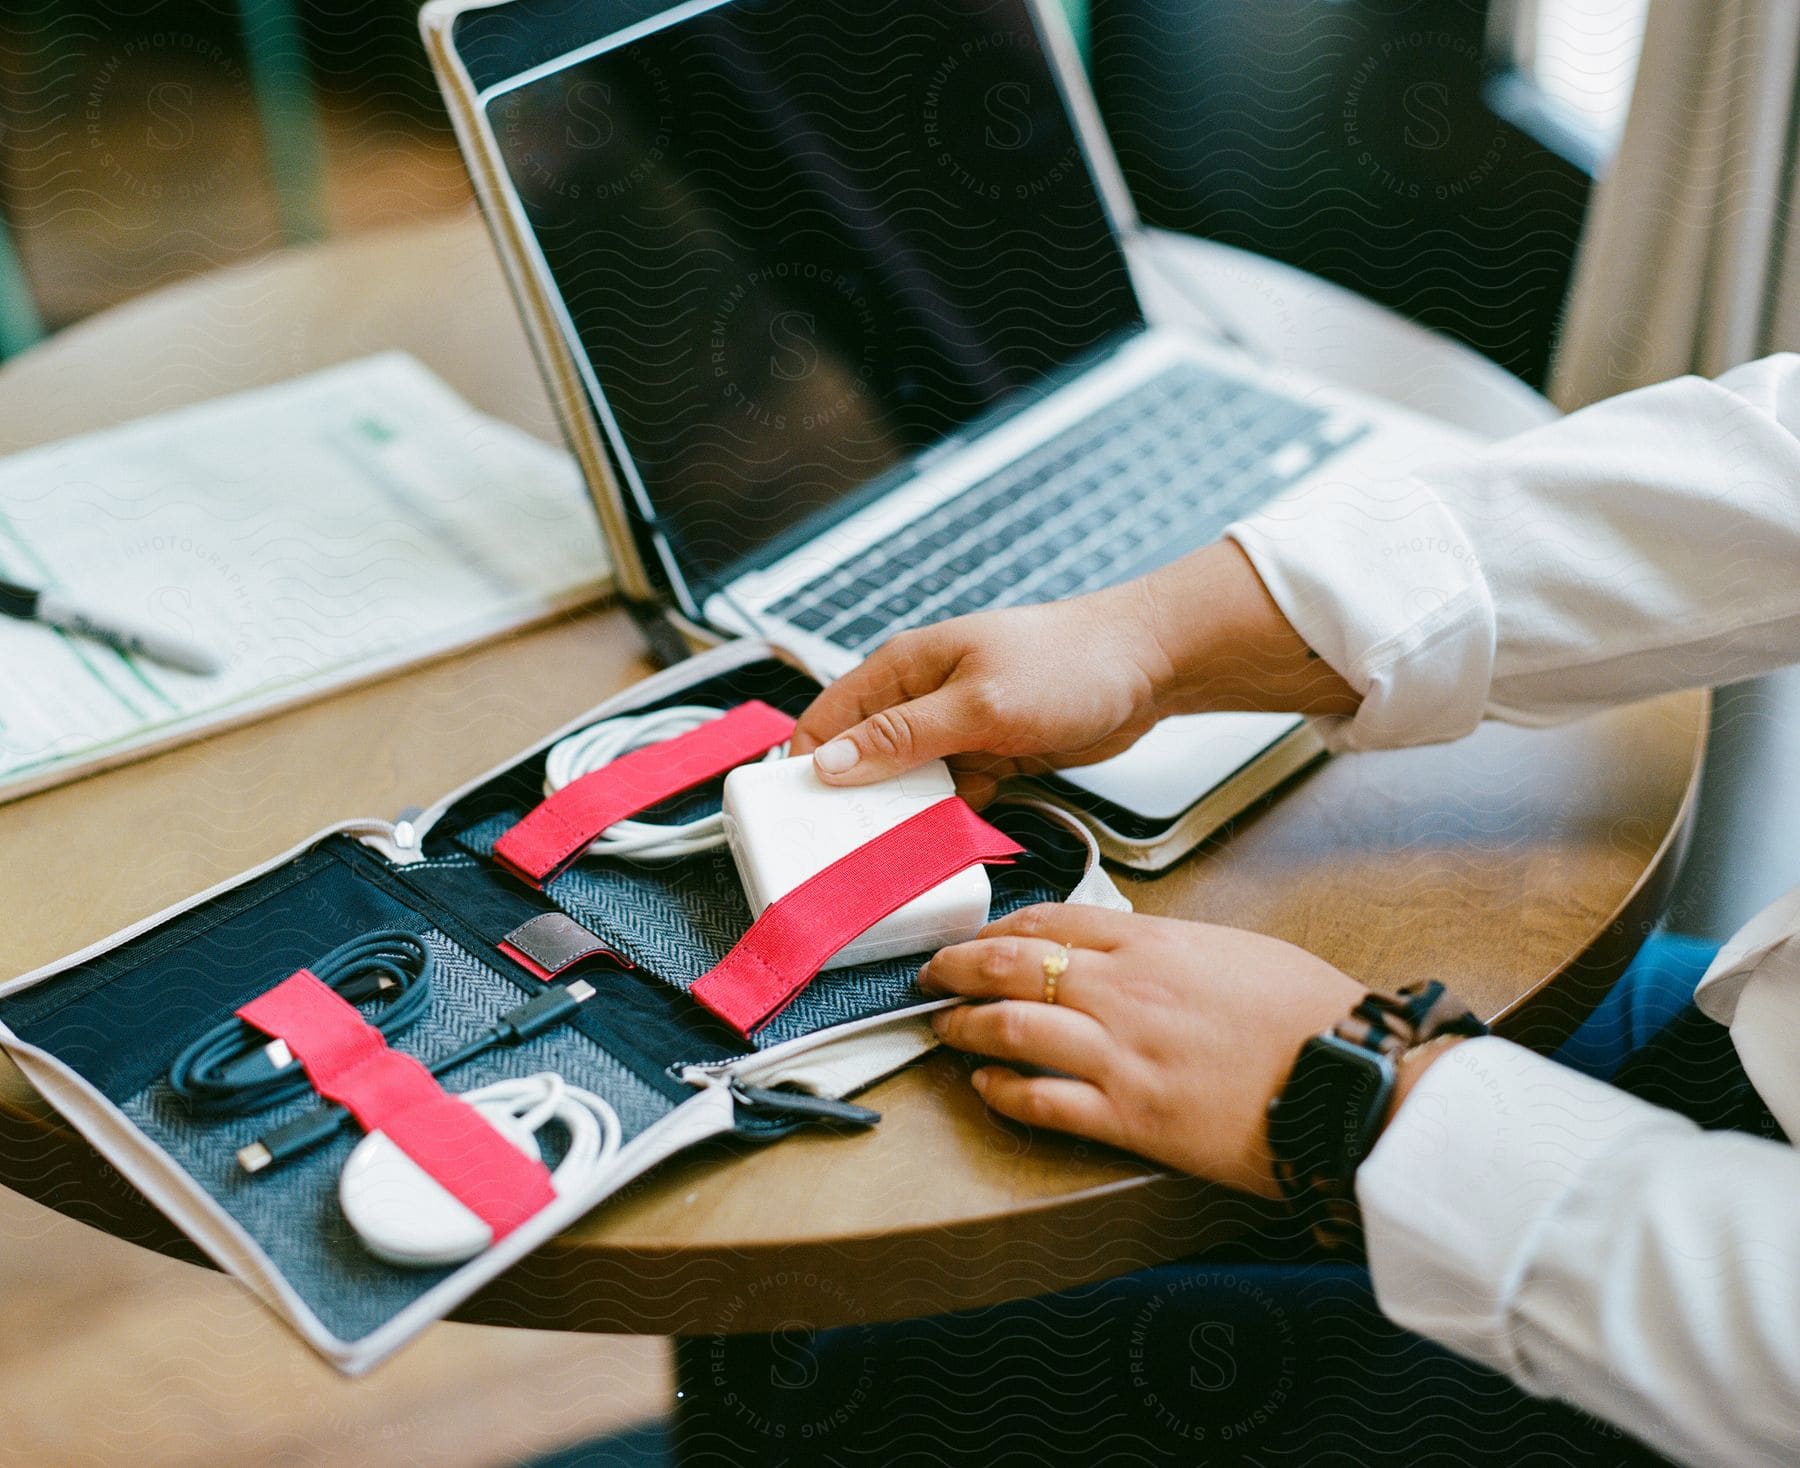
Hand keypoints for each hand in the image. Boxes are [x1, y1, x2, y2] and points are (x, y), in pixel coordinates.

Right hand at [792, 542, 1358, 803]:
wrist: (1147, 666)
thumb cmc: (1067, 662)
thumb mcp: (978, 704)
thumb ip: (904, 736)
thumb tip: (832, 763)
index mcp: (902, 669)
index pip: (826, 721)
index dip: (805, 770)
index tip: (796, 821)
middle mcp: (920, 698)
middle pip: (862, 760)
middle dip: (855, 805)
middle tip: (847, 853)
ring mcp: (955, 729)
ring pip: (907, 786)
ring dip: (905, 818)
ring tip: (899, 857)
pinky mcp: (988, 755)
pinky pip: (950, 797)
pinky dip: (947, 820)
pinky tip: (949, 846)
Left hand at [920, 904, 1369, 1196]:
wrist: (1356, 1082)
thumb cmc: (1314, 1018)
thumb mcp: (1238, 951)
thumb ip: (1171, 947)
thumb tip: (1130, 949)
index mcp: (1155, 943)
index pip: (1050, 918)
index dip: (997, 926)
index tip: (975, 935)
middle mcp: (1125, 992)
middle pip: (1010, 965)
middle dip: (956, 967)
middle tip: (931, 974)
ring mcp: (1120, 1055)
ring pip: (1008, 1029)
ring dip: (962, 1027)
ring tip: (943, 1028)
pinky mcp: (1129, 1119)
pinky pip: (1039, 1102)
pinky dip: (999, 1092)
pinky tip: (984, 1087)